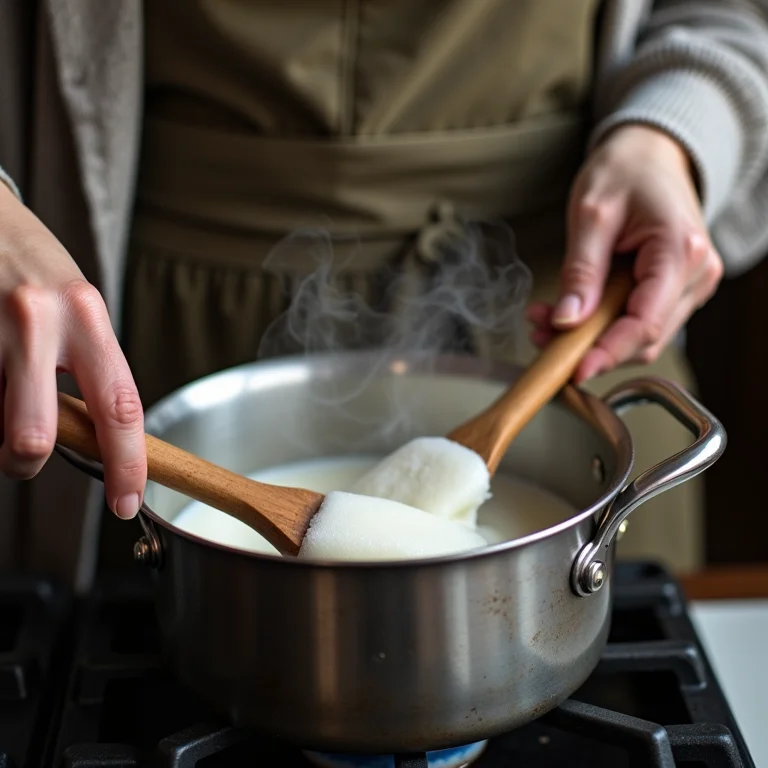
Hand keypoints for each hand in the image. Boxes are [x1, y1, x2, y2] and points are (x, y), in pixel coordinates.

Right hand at [0, 182, 145, 517]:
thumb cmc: (32, 263)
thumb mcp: (77, 306)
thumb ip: (85, 365)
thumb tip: (87, 435)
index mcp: (86, 315)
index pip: (120, 406)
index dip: (128, 464)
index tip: (128, 500)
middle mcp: (38, 320)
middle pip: (35, 436)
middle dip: (27, 461)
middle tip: (25, 455)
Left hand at [527, 124, 722, 382]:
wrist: (651, 152)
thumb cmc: (625, 170)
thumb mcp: (590, 214)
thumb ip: (580, 271)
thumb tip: (566, 321)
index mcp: (680, 252)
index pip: (644, 323)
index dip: (607, 353)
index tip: (572, 371)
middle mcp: (697, 275)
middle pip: (643, 338)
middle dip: (589, 345)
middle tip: (538, 332)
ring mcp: (690, 285)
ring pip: (640, 336)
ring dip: (592, 338)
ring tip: (544, 319)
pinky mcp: (675, 290)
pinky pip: (639, 321)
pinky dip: (602, 325)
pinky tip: (569, 312)